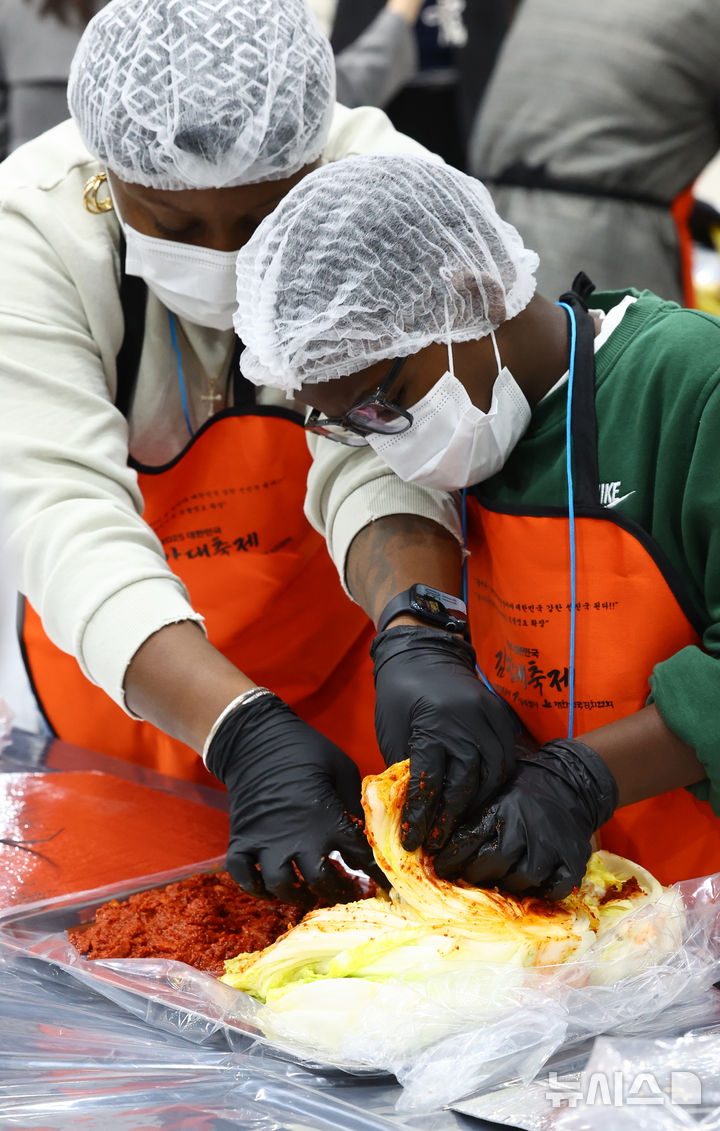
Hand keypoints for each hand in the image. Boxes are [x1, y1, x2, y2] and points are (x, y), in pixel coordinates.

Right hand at [205, 694, 385, 904]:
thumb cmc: (304, 750)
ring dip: (298, 896)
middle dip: (338, 891)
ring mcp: (265, 841)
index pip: (360, 857)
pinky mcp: (241, 839)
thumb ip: (355, 801)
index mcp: (327, 818)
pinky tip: (269, 887)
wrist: (255, 738)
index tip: (384, 885)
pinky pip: (243, 877)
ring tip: (309, 893)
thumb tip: (368, 828)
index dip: (375, 874)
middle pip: (320, 882)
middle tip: (347, 891)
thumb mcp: (341, 768)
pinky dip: (255, 888)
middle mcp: (297, 837)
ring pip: (281, 887)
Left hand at [371, 625, 518, 851]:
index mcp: (432, 726)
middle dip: (453, 817)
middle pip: (468, 784)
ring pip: (494, 775)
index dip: (422, 817)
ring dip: (478, 803)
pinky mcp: (500, 715)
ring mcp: (487, 718)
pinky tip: (479, 795)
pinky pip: (506, 758)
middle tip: (440, 839)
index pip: (431, 784)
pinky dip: (494, 781)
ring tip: (461, 821)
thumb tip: (412, 810)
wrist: (422, 652)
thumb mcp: (394, 732)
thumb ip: (405, 769)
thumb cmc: (400, 694)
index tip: (414, 841)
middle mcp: (465, 723)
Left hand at [433, 739, 618, 899]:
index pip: (468, 841)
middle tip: (469, 876)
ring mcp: (551, 846)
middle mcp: (525, 828)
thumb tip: (439, 839)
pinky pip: (554, 890)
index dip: (450, 859)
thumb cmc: (525, 790)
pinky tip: (534, 883)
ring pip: (521, 881)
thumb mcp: (496, 793)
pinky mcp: (572, 860)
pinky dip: (542, 891)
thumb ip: (475, 816)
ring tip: (502, 876)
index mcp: (502, 809)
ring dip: (508, 883)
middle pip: (492, 864)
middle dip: (476, 874)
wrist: (570, 783)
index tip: (440, 867)